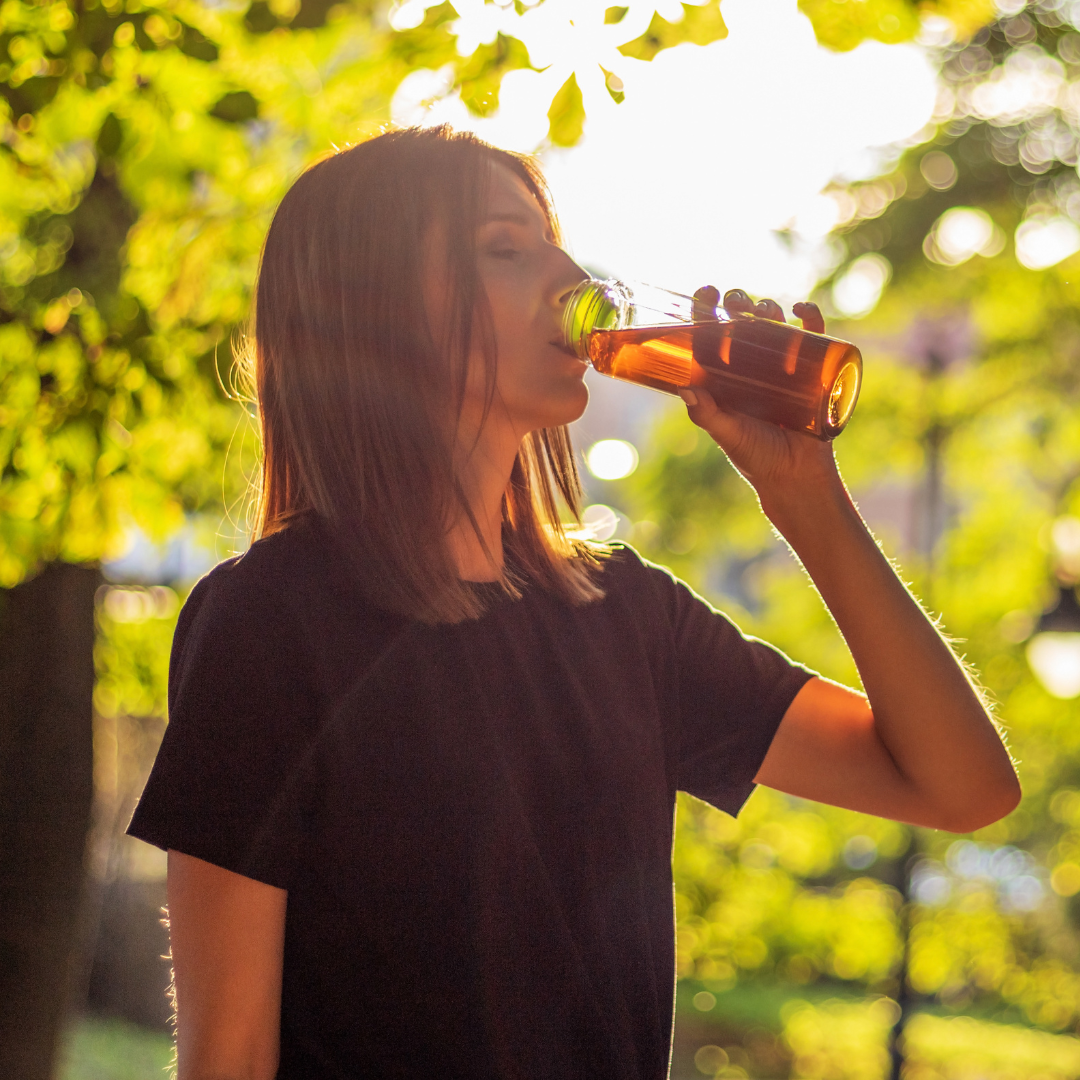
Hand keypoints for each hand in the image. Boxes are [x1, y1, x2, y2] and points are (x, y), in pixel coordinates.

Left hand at [679, 288, 837, 501]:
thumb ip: (707, 414)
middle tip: (734, 300)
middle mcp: (751, 367)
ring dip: (768, 307)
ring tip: (763, 309)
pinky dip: (810, 317)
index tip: (703, 294)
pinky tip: (801, 309)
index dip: (706, 310)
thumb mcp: (727, 433)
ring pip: (775, 324)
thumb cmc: (755, 456)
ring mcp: (783, 366)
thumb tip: (686, 388)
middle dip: (738, 304)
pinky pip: (814, 337)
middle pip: (743, 323)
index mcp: (725, 376)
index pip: (712, 334)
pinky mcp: (813, 371)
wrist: (795, 477)